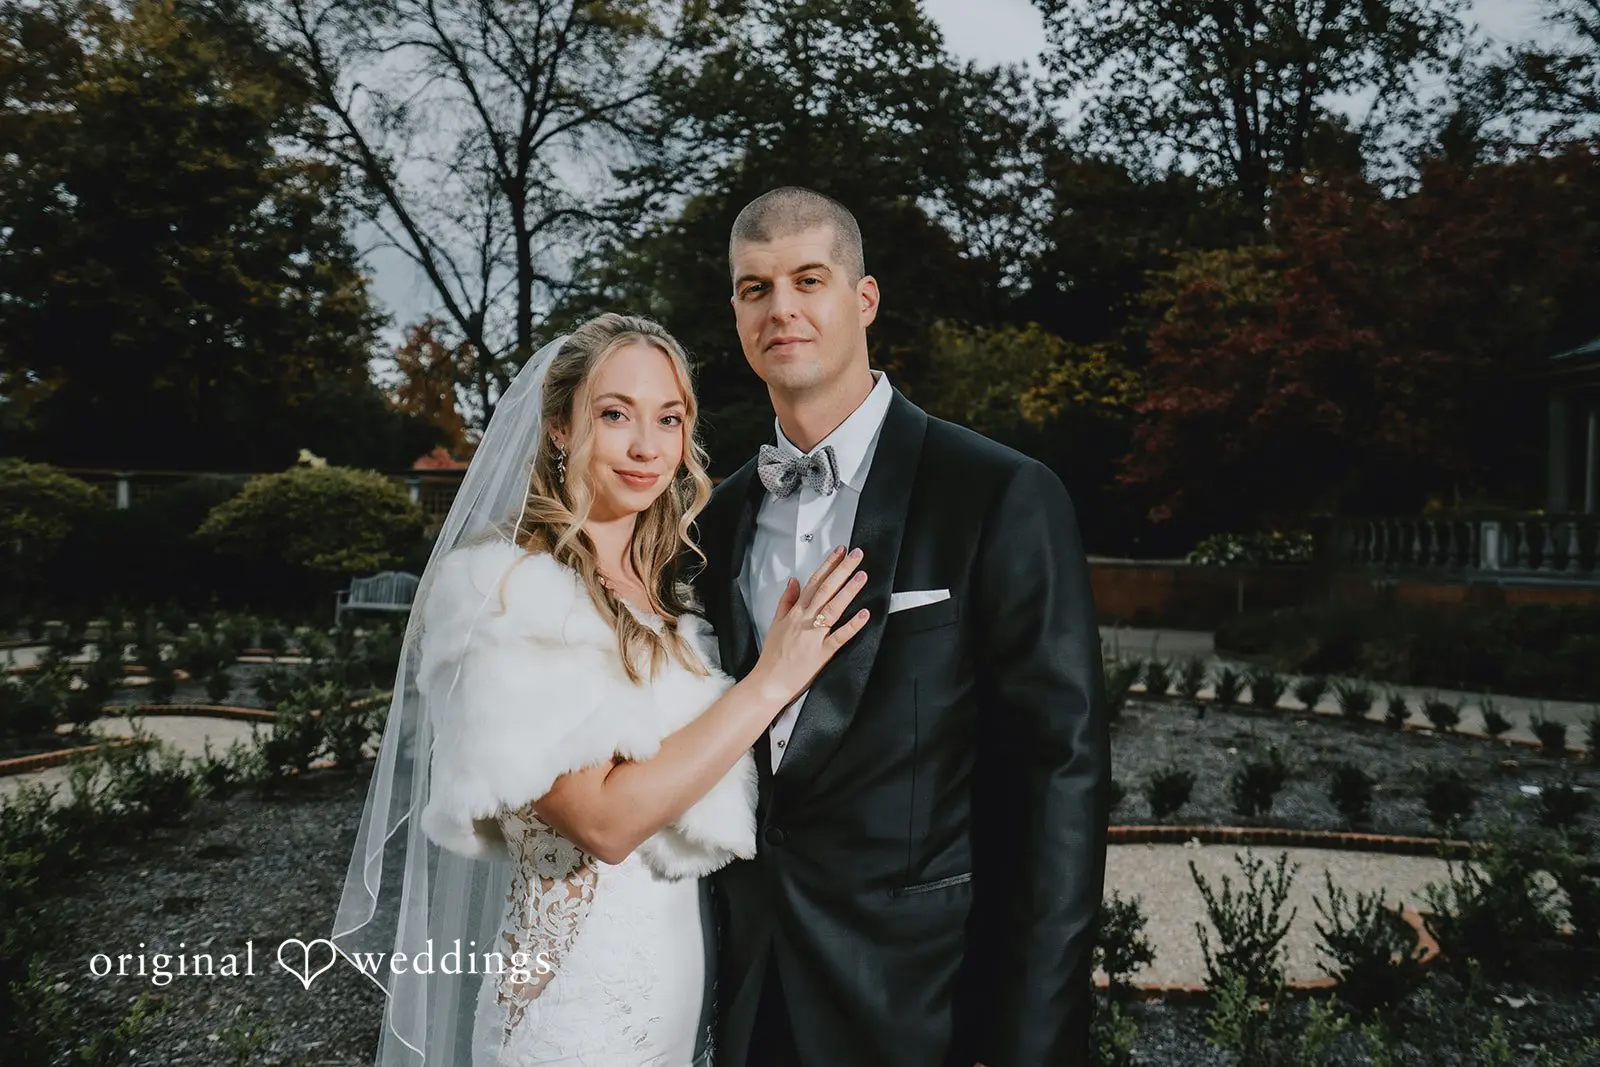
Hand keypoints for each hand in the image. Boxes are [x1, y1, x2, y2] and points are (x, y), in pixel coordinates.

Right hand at [748, 545, 869, 705]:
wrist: (768, 682)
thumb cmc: (772, 656)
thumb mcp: (775, 623)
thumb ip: (786, 600)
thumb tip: (793, 580)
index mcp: (795, 612)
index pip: (814, 582)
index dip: (828, 565)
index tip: (840, 551)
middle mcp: (805, 620)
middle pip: (826, 589)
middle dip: (842, 570)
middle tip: (857, 554)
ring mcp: (814, 636)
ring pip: (833, 608)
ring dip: (848, 591)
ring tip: (862, 575)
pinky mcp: (822, 654)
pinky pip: (839, 637)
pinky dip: (852, 625)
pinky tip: (865, 614)